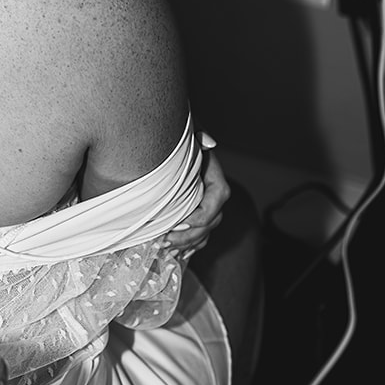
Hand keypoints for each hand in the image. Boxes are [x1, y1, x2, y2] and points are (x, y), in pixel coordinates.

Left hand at [166, 134, 229, 256]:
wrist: (165, 137)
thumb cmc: (175, 133)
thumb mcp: (187, 130)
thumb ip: (198, 133)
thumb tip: (208, 141)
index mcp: (214, 173)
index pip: (219, 196)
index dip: (203, 213)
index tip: (181, 221)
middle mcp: (213, 192)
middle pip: (211, 219)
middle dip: (190, 234)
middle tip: (166, 241)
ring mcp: (205, 204)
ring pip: (205, 231)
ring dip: (188, 243)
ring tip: (166, 249)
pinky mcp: (195, 213)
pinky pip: (199, 234)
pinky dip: (189, 246)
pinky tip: (175, 254)